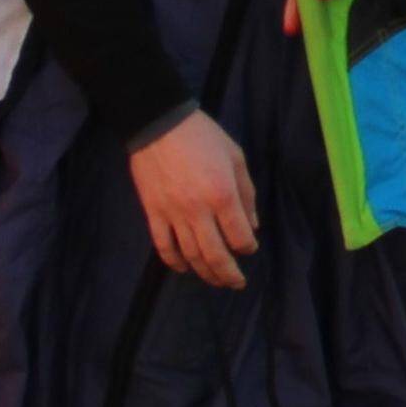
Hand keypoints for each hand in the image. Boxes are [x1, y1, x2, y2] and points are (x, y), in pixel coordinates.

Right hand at [129, 109, 259, 290]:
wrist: (158, 123)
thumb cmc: (203, 136)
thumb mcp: (235, 157)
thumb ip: (247, 193)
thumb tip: (252, 225)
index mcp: (223, 195)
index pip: (239, 236)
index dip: (247, 248)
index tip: (249, 248)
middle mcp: (198, 210)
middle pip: (215, 255)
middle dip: (229, 274)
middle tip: (236, 283)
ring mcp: (173, 214)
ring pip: (190, 255)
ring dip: (205, 273)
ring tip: (215, 280)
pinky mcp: (153, 213)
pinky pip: (163, 246)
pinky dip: (174, 262)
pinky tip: (184, 268)